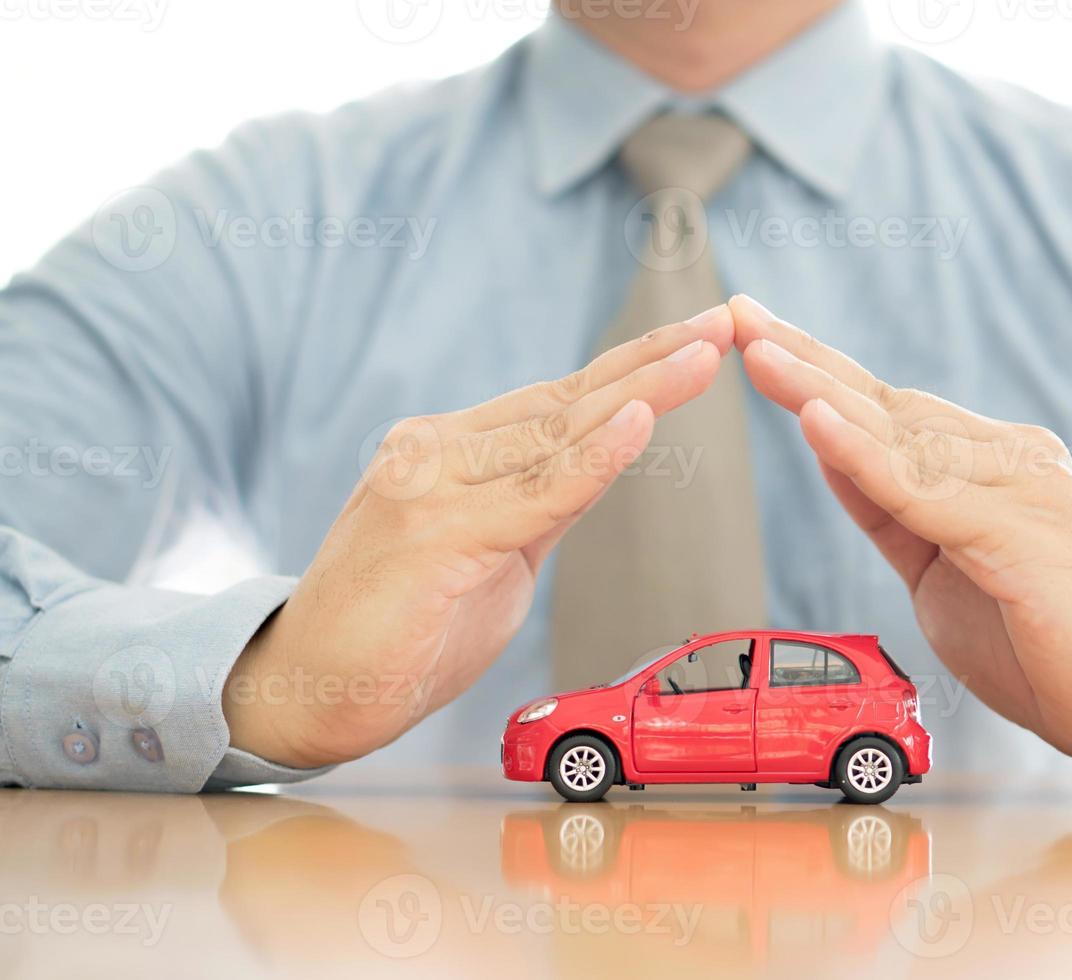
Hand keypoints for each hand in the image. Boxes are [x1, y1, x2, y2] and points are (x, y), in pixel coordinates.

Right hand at [223, 307, 733, 767]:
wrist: (306, 689)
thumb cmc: (400, 628)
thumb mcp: (493, 554)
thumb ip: (541, 504)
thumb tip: (601, 461)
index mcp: (452, 449)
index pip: (561, 399)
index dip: (634, 368)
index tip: (699, 338)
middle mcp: (438, 449)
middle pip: (567, 399)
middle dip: (653, 360)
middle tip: (724, 322)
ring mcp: (430, 485)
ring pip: (556, 431)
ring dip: (640, 390)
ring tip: (704, 353)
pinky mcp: (432, 534)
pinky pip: (532, 493)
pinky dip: (591, 458)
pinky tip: (639, 420)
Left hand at [729, 295, 1071, 773]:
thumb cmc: (1047, 641)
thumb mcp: (942, 567)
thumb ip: (894, 509)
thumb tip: (833, 450)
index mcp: (989, 464)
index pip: (887, 408)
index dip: (817, 371)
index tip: (756, 333)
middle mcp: (1008, 458)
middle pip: (887, 403)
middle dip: (805, 359)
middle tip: (738, 314)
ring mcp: (1021, 489)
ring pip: (900, 436)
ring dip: (822, 393)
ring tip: (759, 353)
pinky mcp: (1023, 536)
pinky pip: (926, 492)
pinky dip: (865, 458)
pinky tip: (816, 424)